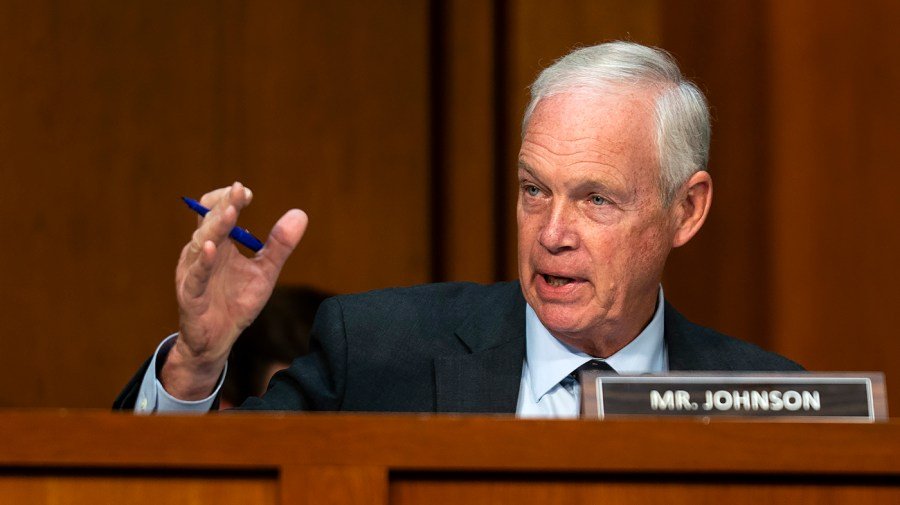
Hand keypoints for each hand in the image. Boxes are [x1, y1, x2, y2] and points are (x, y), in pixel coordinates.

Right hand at [162, 182, 307, 399]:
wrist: (218, 340)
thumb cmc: (236, 303)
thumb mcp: (265, 271)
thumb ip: (280, 245)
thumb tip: (300, 213)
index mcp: (218, 244)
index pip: (217, 211)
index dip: (229, 199)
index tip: (246, 192)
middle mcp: (201, 253)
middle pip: (208, 220)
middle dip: (224, 204)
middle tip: (239, 191)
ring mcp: (193, 272)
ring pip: (201, 243)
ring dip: (215, 226)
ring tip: (229, 212)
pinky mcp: (191, 294)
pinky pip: (196, 275)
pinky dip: (203, 262)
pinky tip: (212, 248)